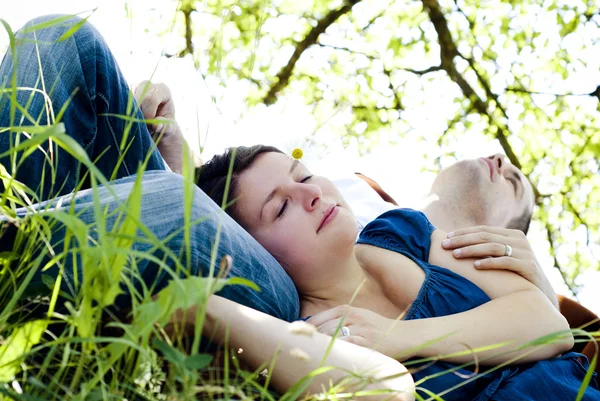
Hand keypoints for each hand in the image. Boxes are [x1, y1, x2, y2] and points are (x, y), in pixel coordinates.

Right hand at [134, 81, 185, 172]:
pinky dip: (125, 114)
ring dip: (132, 116)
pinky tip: (131, 121)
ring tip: (140, 123)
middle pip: (138, 99)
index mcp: (162, 90)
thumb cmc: (166, 126)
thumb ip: (165, 127)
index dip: (149, 114)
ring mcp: (135, 88)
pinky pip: (120, 103)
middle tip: (144, 126)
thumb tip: (156, 125)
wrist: (158, 126)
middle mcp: (148, 85)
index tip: (151, 126)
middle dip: (140, 116)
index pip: (151, 99)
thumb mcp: (169, 129)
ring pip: (127, 102)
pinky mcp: (125, 95)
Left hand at [306, 305, 400, 356]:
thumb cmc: (377, 328)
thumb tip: (313, 327)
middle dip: (311, 339)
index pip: (321, 317)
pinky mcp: (369, 343)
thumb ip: (339, 320)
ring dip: (321, 347)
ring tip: (311, 355)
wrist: (404, 336)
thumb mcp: (358, 317)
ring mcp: (361, 330)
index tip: (294, 334)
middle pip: (324, 328)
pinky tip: (330, 357)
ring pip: (334, 337)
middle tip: (299, 349)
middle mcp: (354, 317)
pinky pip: (348, 347)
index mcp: (348, 309)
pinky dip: (337, 352)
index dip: (306, 327)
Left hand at [441, 226, 555, 304]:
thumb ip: (488, 249)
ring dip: (472, 250)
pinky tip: (475, 266)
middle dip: (463, 240)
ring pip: (494, 247)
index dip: (464, 232)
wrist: (541, 295)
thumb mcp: (503, 258)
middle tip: (445, 245)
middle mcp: (519, 240)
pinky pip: (506, 262)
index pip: (483, 230)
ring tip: (455, 255)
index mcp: (512, 235)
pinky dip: (489, 262)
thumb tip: (458, 245)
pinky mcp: (529, 266)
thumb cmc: (515, 276)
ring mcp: (525, 252)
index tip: (446, 237)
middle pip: (486, 236)